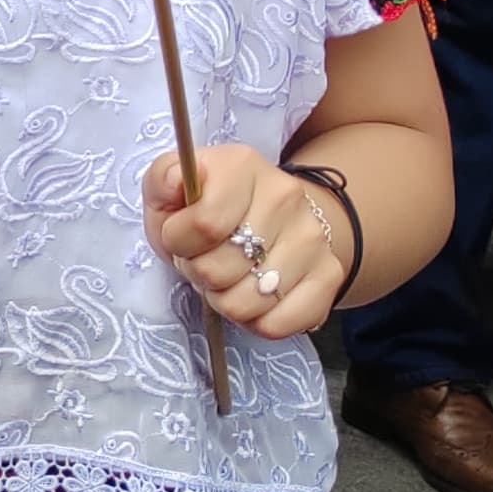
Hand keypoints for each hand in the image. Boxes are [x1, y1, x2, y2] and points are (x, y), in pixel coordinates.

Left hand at [143, 142, 349, 342]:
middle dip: (199, 273)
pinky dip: (256, 323)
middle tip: (206, 259)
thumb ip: (162, 181)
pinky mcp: (330, 276)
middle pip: (219, 270)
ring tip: (229, 277)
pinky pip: (279, 325)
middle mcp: (286, 197)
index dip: (178, 242)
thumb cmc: (210, 206)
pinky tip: (253, 298)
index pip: (203, 225)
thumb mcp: (172, 187)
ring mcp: (313, 238)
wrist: (275, 216)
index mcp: (242, 166)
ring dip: (225, 300)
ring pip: (246, 304)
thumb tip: (176, 181)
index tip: (180, 238)